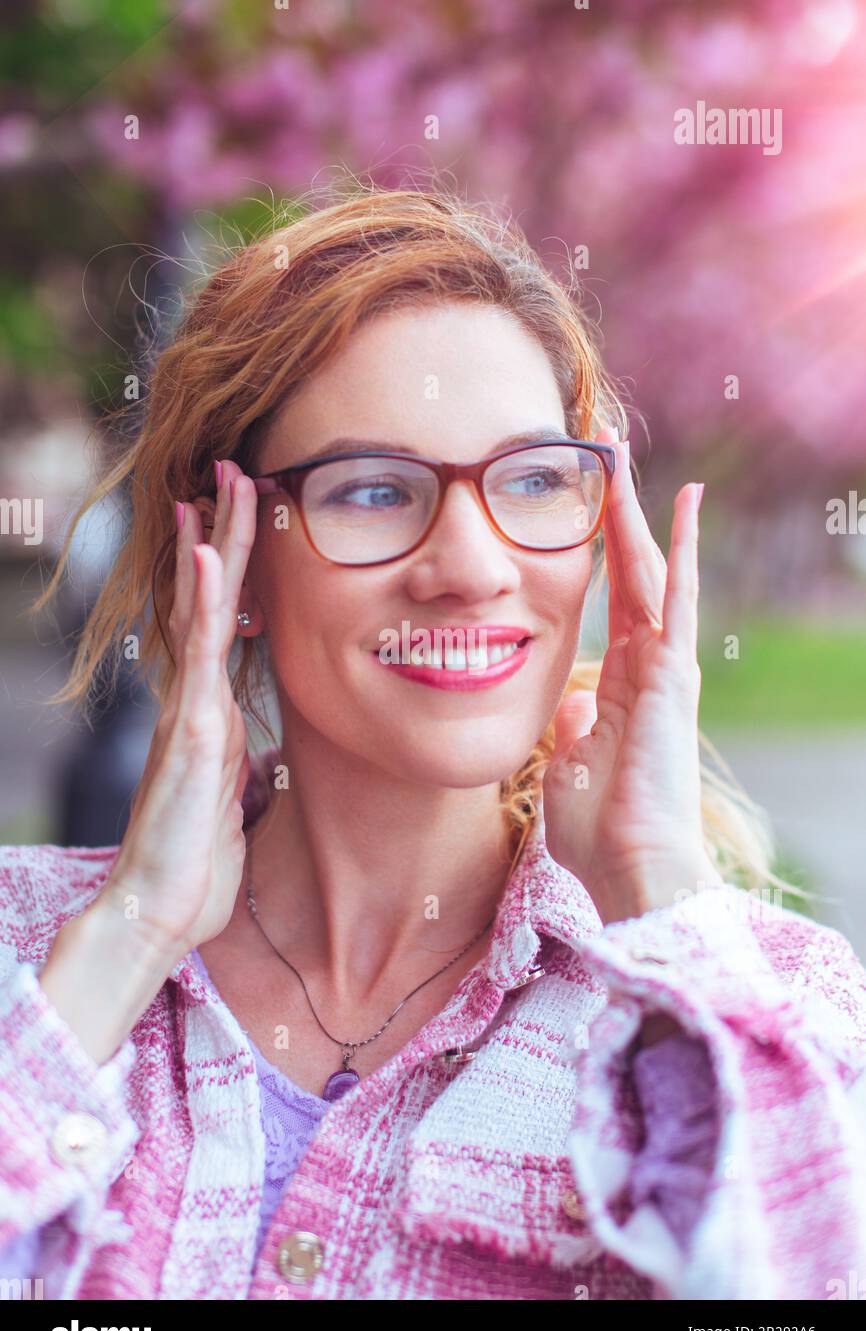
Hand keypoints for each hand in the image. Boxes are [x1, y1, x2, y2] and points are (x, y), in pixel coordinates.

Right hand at [102, 459, 257, 958]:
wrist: (159, 912)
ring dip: (214, 547)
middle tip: (231, 470)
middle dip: (222, 536)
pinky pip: (202, 657)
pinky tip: (208, 557)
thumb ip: (240, 767)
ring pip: (204, 612)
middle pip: (209, 601)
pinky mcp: (193, 733)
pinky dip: (206, 603)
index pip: (221, 625)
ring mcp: (190, 711)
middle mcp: (194, 700)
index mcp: (208, 713)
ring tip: (219, 486)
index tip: (238, 516)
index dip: (228, 569)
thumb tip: (259, 755)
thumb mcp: (232, 804)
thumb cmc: (194, 865)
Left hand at [542, 429, 721, 923]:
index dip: (604, 555)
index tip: (590, 511)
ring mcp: (665, 667)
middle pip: (633, 573)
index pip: (614, 601)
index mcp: (622, 685)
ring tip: (624, 454)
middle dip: (619, 514)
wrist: (630, 868)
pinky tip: (685, 501)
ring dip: (636, 513)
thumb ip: (572, 728)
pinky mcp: (674, 674)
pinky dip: (681, 549)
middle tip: (607, 454)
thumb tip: (570, 705)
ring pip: (651, 571)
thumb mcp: (569, 766)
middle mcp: (649, 666)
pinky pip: (676, 599)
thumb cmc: (600, 832)